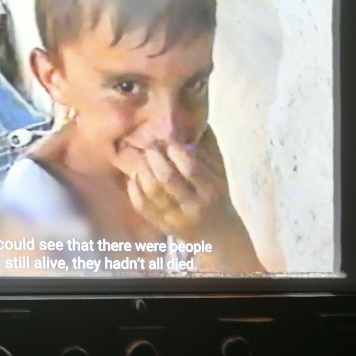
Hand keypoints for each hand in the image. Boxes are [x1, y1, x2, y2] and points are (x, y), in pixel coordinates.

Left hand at [113, 130, 263, 272]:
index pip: (191, 169)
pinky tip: (134, 178)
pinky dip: (135, 189)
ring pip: (152, 192)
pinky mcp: (163, 227)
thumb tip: (192, 120)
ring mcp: (176, 218)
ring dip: (142, 171)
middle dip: (154, 158)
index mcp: (211, 190)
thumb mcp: (221, 174)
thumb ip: (208, 149)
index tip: (169, 143)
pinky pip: (143, 206)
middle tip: (150, 147)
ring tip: (140, 159)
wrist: (219, 236)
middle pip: (167, 179)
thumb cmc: (219, 198)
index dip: (176, 152)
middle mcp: (194, 205)